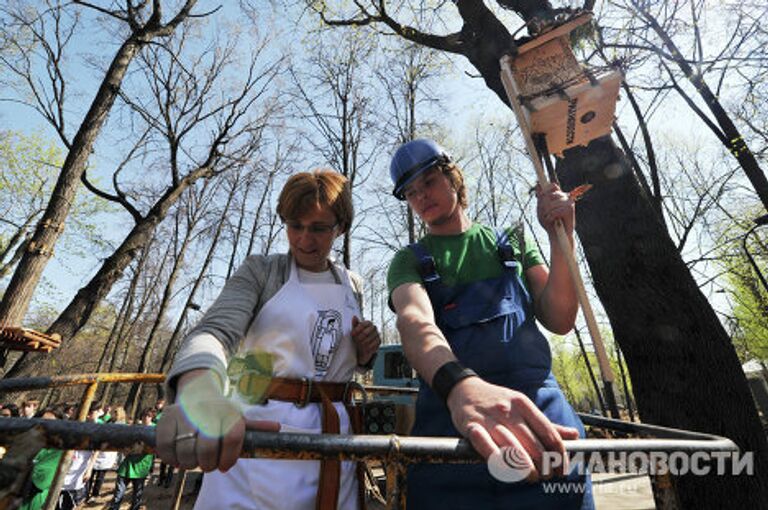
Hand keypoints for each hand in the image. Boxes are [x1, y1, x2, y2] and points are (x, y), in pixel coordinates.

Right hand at [156, 370, 279, 472]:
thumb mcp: (238, 417)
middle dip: (208, 463)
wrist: (197, 391)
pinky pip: (166, 445)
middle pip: (208, 446)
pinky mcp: (167, 416)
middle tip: (208, 466)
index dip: (230, 457)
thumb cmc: (221, 413)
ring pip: (186, 449)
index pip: (233, 437)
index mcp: (228, 412)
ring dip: (189, 463)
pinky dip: (170, 458)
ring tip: (193, 462)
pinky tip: (178, 458)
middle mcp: (208, 410)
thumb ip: (255, 427)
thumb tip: (278, 428)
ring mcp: (186, 412)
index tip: (225, 466)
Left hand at [351, 316, 380, 365]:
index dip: (357, 330)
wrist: (362, 348)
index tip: (352, 334)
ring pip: (368, 339)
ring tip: (358, 345)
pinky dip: (367, 348)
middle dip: (359, 338)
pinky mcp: (379, 342)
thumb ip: (355, 324)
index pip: (363, 324)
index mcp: (368, 323)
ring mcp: (377, 335)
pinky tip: (363, 348)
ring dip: (362, 343)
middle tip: (355, 341)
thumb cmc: (358, 337)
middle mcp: (374, 328)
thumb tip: (354, 317)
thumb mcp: (355, 331)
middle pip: (365, 332)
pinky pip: (372, 345)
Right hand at [446, 377, 578, 480]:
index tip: (561, 468)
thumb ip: (546, 423)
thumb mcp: (522, 405)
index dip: (559, 454)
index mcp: (523, 403)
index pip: (548, 432)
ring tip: (533, 477)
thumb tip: (574, 435)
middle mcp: (508, 411)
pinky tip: (509, 472)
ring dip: (526, 469)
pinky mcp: (471, 428)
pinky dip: (500, 464)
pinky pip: (488, 450)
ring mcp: (489, 419)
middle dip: (544, 465)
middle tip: (547, 476)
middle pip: (533, 444)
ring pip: (513, 450)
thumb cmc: (497, 401)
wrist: (464, 389)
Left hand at [536, 183, 574, 235]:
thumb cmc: (549, 222)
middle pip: (549, 195)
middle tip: (544, 214)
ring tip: (548, 219)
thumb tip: (537, 184)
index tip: (540, 200)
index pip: (552, 186)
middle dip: (543, 206)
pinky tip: (553, 221)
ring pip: (551, 204)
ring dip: (546, 213)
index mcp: (559, 195)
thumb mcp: (541, 209)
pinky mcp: (570, 209)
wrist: (557, 235)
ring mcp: (569, 202)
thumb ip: (540, 198)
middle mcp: (566, 197)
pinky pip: (555, 211)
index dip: (545, 191)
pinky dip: (551, 217)